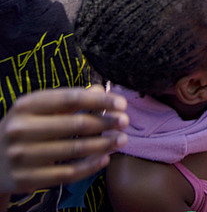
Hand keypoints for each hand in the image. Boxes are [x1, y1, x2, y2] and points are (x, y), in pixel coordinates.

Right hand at [0, 87, 128, 194]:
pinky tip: (104, 159)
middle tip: (125, 122)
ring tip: (121, 140)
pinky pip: (67, 174)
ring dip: (104, 145)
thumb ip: (69, 100)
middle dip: (106, 123)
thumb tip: (101, 89)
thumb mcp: (38, 110)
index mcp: (25, 106)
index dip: (100, 100)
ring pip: (75, 150)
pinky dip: (90, 167)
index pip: (70, 98)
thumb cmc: (23, 128)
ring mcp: (20, 156)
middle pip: (76, 124)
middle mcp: (20, 129)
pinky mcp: (24, 179)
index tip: (122, 104)